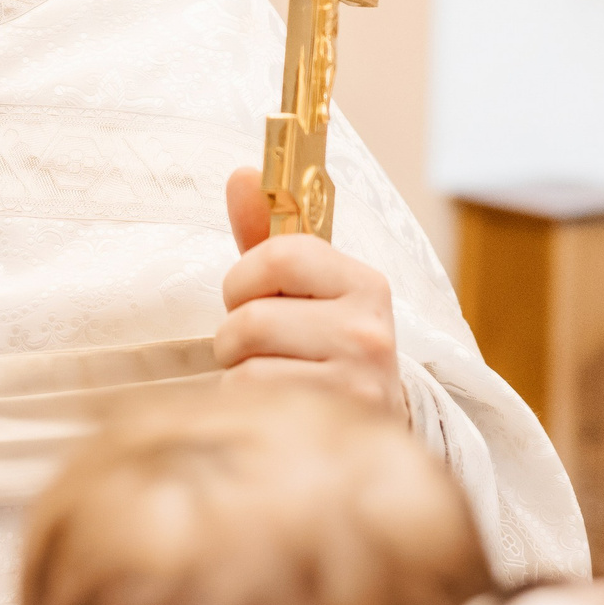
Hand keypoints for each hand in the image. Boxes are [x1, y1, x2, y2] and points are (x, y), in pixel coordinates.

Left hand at [215, 167, 404, 419]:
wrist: (369, 430)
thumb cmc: (323, 348)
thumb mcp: (302, 288)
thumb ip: (266, 235)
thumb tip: (241, 174)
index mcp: (364, 283)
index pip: (280, 255)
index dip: (244, 278)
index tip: (253, 296)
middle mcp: (368, 332)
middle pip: (252, 318)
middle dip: (234, 335)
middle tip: (257, 347)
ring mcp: (356, 384)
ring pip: (247, 367)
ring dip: (238, 376)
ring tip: (269, 378)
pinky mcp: (334, 427)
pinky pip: (252, 407)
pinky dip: (246, 409)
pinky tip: (274, 410)